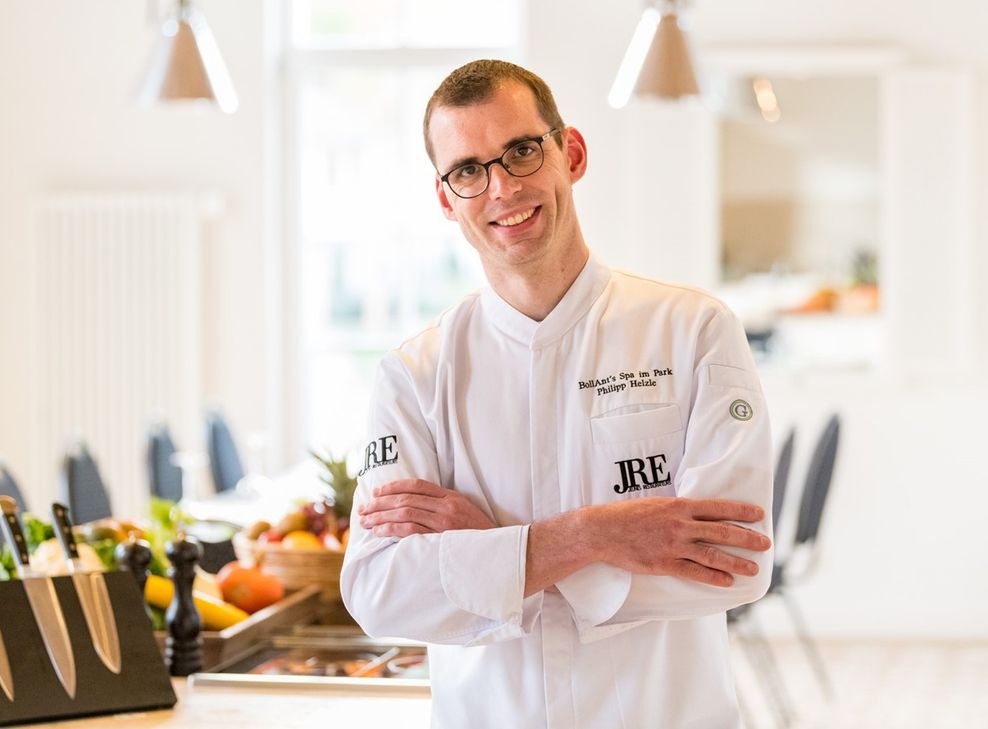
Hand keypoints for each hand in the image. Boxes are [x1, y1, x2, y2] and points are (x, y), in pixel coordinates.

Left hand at [357, 479, 496, 537]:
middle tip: (363, 509)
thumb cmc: (481, 534)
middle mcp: (446, 506)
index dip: (394, 486)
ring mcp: (444, 523)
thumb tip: (415, 505)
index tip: (377, 492)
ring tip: (366, 522)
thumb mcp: (465, 510)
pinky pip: (412, 532)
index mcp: (451, 496)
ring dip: (382, 517)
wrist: (501, 551)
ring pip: (405, 513)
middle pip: (406, 499)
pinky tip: (380, 532)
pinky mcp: (442, 539)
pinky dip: (393, 530)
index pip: (417, 485)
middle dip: (381, 503)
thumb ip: (443, 505)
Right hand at [586, 497, 770, 586]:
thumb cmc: (626, 515)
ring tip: (753, 568)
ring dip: (736, 562)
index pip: (717, 507)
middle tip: (766, 543)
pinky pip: (694, 572)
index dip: (740, 510)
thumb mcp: (655, 504)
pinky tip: (727, 581)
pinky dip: (713, 576)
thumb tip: (697, 513)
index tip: (759, 514)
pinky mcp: (664, 564)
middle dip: (747, 538)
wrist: (603, 531)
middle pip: (722, 531)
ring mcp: (673, 546)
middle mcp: (680, 525)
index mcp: (678, 506)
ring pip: (713, 554)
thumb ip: (677, 510)